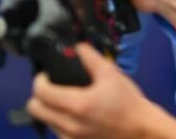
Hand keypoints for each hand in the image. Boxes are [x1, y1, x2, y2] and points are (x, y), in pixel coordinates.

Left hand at [26, 42, 155, 138]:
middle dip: (40, 95)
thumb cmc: (128, 102)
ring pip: (45, 121)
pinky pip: (57, 132)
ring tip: (66, 100)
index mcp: (77, 105)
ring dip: (50, 109)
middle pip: (34, 109)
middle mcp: (69, 125)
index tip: (48, 74)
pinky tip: (74, 115)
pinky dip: (60, 121)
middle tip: (53, 86)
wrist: (141, 129)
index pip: (40, 92)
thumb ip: (91, 58)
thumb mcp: (111, 74)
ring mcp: (71, 138)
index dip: (40, 79)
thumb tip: (77, 47)